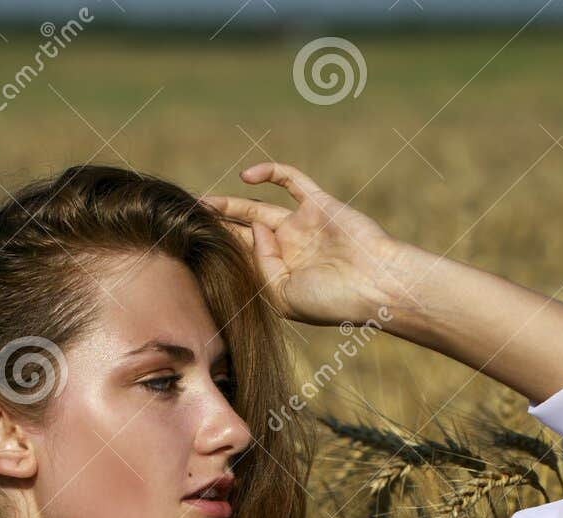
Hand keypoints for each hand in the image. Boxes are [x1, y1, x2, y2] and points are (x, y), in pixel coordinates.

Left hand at [198, 161, 401, 330]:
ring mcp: (302, 226)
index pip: (241, 260)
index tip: (190, 246)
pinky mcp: (318, 204)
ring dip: (231, 205)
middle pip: (243, 234)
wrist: (374, 283)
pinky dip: (270, 173)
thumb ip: (260, 265)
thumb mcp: (282, 295)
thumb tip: (251, 231)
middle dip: (218, 228)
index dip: (218, 251)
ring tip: (203, 203)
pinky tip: (247, 176)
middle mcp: (288, 251)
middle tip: (188, 221)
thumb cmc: (330, 300)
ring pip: (258, 208)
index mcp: (279, 278)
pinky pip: (290, 181)